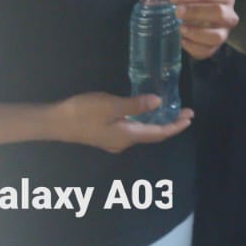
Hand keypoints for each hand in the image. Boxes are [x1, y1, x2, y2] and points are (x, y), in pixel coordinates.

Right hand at [49, 92, 192, 152]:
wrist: (55, 123)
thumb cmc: (83, 113)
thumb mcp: (111, 105)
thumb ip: (135, 105)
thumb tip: (159, 102)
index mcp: (127, 136)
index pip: (158, 133)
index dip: (175, 126)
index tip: (190, 117)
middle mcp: (124, 142)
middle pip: (153, 134)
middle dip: (171, 124)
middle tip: (186, 113)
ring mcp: (114, 141)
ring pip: (143, 133)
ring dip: (158, 123)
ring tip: (171, 112)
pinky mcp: (106, 135)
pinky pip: (133, 130)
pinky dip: (145, 122)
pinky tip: (145, 113)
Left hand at [170, 0, 237, 59]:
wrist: (200, 25)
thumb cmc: (196, 8)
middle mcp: (229, 16)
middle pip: (218, 12)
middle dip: (196, 12)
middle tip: (177, 12)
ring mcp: (224, 34)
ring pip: (216, 36)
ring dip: (196, 32)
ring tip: (181, 29)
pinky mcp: (215, 48)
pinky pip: (206, 51)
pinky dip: (192, 47)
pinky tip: (182, 41)